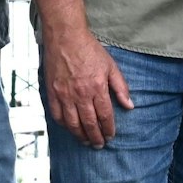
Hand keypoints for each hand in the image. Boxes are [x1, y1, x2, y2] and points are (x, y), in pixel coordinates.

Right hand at [42, 29, 132, 147]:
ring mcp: (65, 95)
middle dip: (95, 137)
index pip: (105, 115)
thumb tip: (129, 106)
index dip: (108, 129)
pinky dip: (64, 125)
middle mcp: (81, 94)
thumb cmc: (90, 50)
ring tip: (86, 141)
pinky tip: (70, 128)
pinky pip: (57, 115)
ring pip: (73, 124)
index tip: (111, 136)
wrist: (66, 37)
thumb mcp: (111, 66)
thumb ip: (121, 87)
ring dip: (80, 135)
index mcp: (97, 87)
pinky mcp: (52, 93)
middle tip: (99, 145)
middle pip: (89, 123)